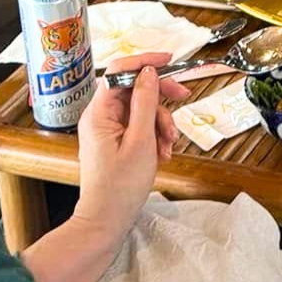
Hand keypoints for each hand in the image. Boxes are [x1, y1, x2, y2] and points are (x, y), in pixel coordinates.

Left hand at [75, 59, 192, 233]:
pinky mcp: (115, 140)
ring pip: (141, 109)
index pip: (120, 71)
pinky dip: (155, 135)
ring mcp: (107, 128)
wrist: (106, 220)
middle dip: (160, 97)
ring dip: (161, 122)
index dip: (145, 62)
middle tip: (183, 99)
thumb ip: (145, 102)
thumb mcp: (141, 141)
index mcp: (99, 112)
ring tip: (168, 145)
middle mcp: (99, 116)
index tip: (169, 60)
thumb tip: (149, 73)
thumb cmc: (120, 187)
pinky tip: (162, 152)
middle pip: (134, 89)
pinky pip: (139, 125)